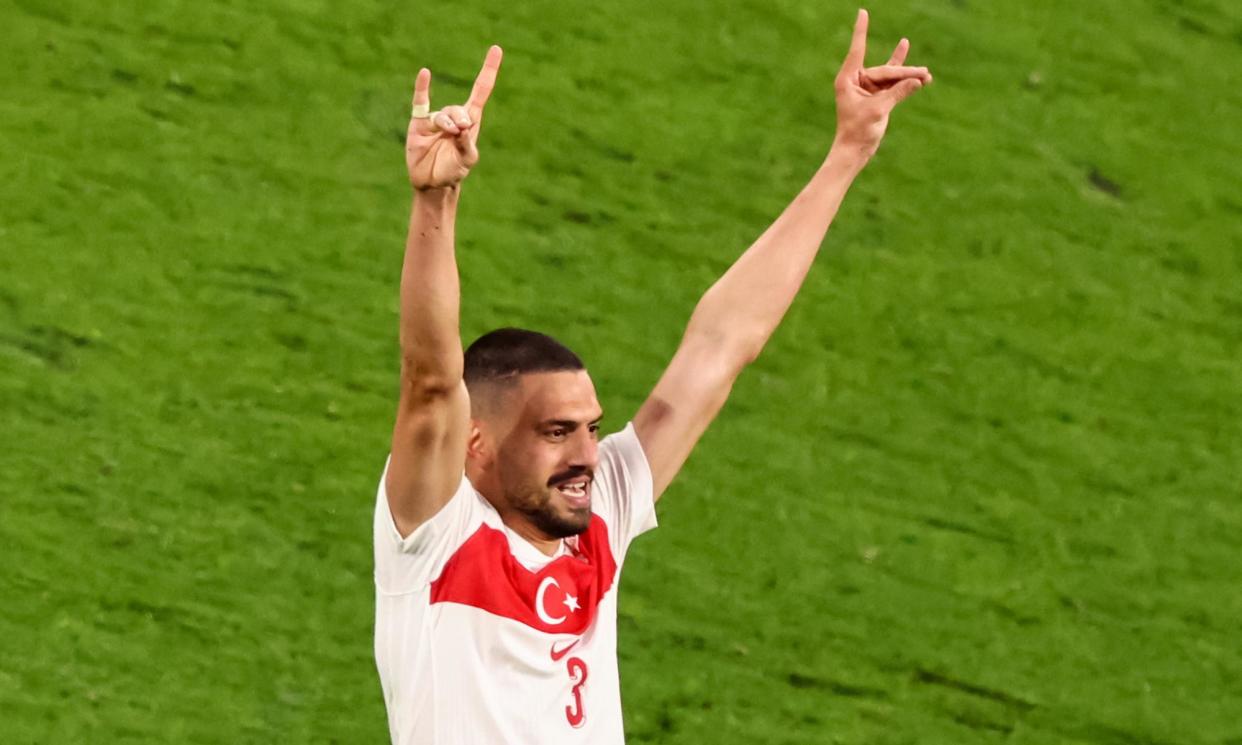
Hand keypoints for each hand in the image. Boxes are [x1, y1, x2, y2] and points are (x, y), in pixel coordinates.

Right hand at [406, 45, 502, 190]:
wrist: (433, 183)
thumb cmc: (454, 170)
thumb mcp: (467, 160)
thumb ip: (467, 144)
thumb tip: (463, 127)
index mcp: (470, 121)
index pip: (481, 90)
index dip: (488, 70)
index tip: (496, 49)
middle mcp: (453, 116)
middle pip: (459, 109)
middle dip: (460, 119)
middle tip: (460, 131)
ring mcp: (435, 120)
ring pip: (442, 115)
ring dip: (446, 124)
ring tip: (449, 134)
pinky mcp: (419, 125)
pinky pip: (420, 102)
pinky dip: (422, 87)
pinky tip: (425, 74)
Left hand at [832, 10, 930, 159]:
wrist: (855, 151)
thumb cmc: (858, 131)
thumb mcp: (879, 111)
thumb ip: (898, 93)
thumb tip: (918, 81)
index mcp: (848, 79)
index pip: (858, 50)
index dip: (861, 31)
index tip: (862, 12)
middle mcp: (856, 80)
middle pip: (884, 71)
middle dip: (905, 73)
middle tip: (925, 74)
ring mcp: (867, 88)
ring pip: (891, 77)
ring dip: (908, 77)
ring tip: (927, 74)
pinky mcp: (877, 97)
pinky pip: (893, 84)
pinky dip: (906, 81)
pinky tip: (918, 72)